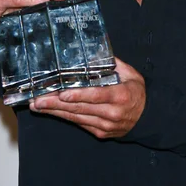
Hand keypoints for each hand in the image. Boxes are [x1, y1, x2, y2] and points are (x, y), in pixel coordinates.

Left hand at [29, 58, 145, 138]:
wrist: (148, 117)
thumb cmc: (136, 91)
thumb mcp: (130, 73)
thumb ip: (112, 63)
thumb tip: (92, 52)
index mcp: (121, 96)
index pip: (96, 95)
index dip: (78, 96)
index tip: (62, 94)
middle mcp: (112, 113)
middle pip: (81, 108)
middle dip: (56, 104)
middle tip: (38, 100)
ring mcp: (105, 125)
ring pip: (77, 118)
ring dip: (55, 112)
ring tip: (38, 105)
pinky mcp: (100, 132)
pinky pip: (79, 123)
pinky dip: (65, 117)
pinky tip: (52, 111)